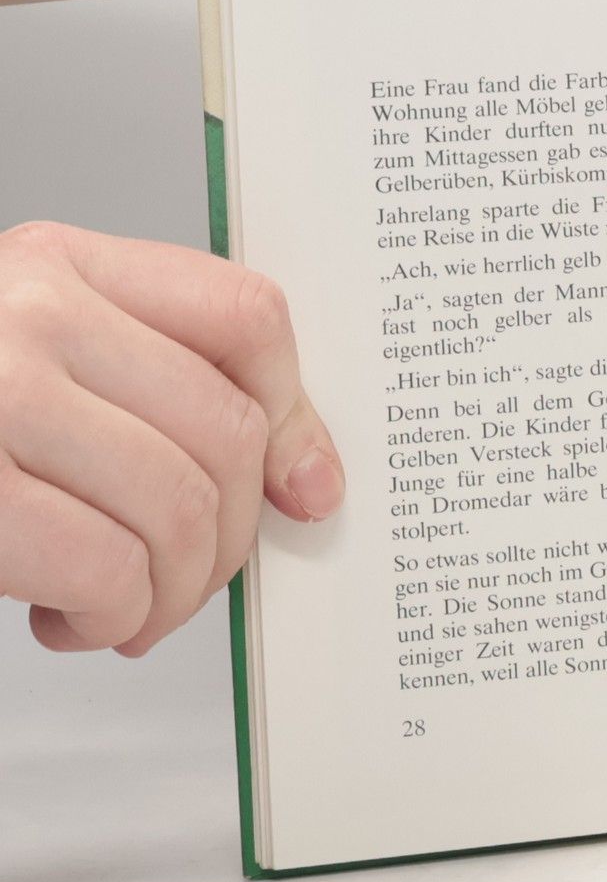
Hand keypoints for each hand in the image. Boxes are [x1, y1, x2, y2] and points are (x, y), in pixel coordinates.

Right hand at [0, 222, 342, 654]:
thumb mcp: (34, 360)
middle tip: (181, 585)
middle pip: (224, 432)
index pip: (244, 315)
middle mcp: (28, 310)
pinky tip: (71, 619)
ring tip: (123, 610)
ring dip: (169, 593)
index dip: (294, 417)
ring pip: (178, 508)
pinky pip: (104, 567)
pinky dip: (111, 617)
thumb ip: (145, 382)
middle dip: (226, 541)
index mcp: (58, 262)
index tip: (304, 490)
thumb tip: (302, 476)